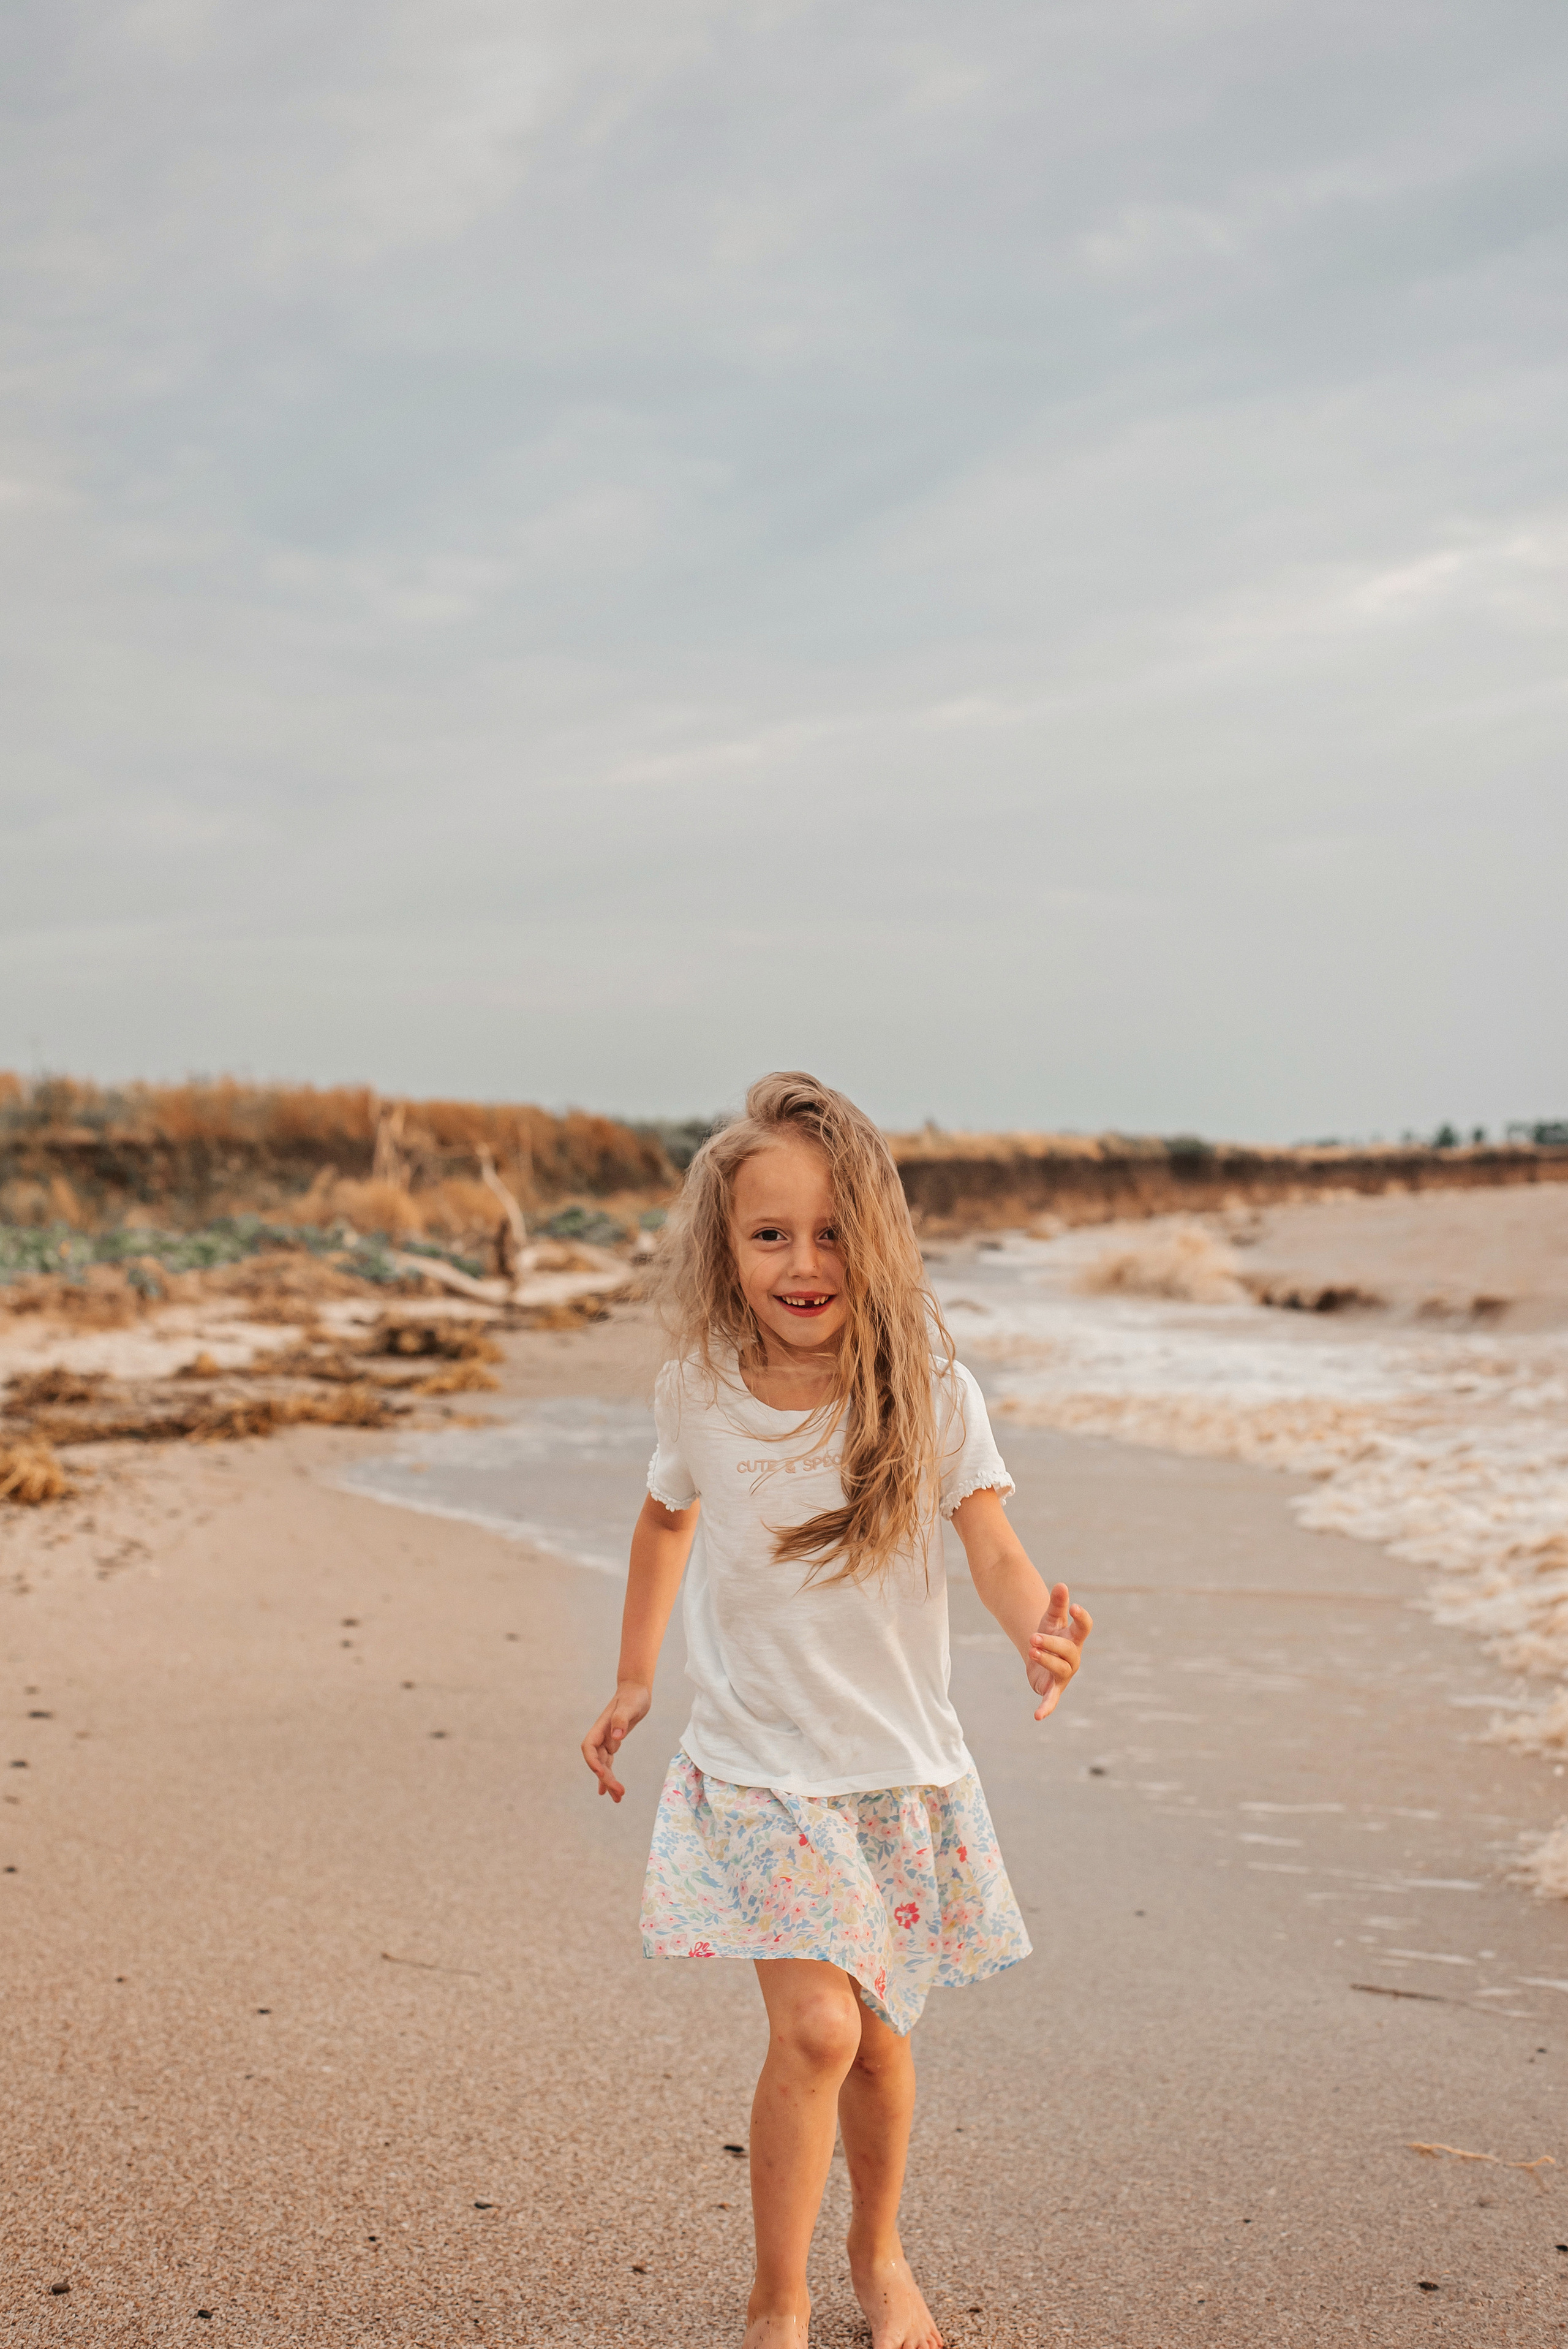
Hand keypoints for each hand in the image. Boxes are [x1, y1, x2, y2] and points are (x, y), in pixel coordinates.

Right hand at [581, 1681, 651, 1801]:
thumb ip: (621, 1719)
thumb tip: (616, 1737)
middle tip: (619, 1794)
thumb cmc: (634, 1696)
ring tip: (618, 1798)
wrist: (637, 1690)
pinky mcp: (613, 1743)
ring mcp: (606, 1740)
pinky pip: (608, 1763)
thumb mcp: (630, 1706)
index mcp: (601, 1727)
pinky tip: (610, 1791)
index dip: (592, 1761)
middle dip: (606, 1778)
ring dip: (608, 1782)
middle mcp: (601, 1736)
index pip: (589, 1748)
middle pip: (597, 1761)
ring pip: (603, 1765)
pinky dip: (609, 1776)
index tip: (601, 1772)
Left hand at [1026, 1583, 1091, 1721]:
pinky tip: (1037, 1716)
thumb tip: (1061, 1584)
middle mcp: (1073, 1657)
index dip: (1082, 1618)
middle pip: (1067, 1650)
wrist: (1040, 1651)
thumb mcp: (1050, 1617)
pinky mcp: (1052, 1688)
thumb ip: (1057, 1603)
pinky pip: (1051, 1699)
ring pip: (1060, 1669)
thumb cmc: (1050, 1632)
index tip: (1075, 1607)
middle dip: (1051, 1643)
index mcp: (1075, 1637)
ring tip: (1031, 1651)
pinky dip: (1046, 1708)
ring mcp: (1064, 1674)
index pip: (1084, 1628)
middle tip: (1033, 1637)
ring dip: (1046, 1661)